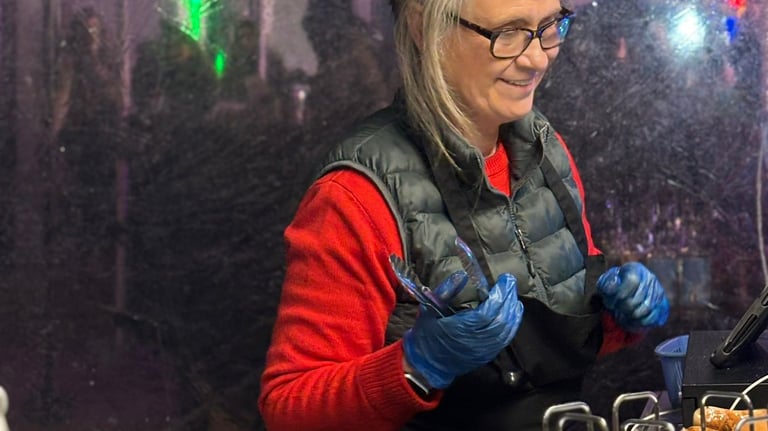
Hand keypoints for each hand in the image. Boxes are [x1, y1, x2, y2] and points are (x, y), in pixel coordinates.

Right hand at [402, 273, 523, 388]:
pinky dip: (512, 325)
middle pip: (500, 319)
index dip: (499, 295)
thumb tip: (461, 276)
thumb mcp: (428, 309)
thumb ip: (445, 291)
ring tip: (513, 295)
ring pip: (506, 330)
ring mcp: (482, 350)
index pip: (487, 311)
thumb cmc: (426, 335)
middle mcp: (475, 341)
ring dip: (513, 311)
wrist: (426, 363)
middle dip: (509, 298)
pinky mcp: (486, 355)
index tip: (503, 280)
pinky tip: (513, 314)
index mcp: (460, 329)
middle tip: (510, 282)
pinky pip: (504, 339)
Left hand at [596, 262, 669, 331]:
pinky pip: (653, 317)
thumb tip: (612, 290)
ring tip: (621, 316)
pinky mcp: (662, 304)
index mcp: (635, 269)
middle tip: (615, 309)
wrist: (625, 287)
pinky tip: (629, 321)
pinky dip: (639, 322)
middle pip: (639, 298)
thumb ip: (606, 285)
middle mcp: (649, 278)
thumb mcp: (605, 281)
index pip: (632, 281)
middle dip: (623, 307)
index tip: (611, 302)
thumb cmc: (613, 285)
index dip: (620, 294)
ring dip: (630, 315)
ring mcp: (658, 291)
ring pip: (646, 309)